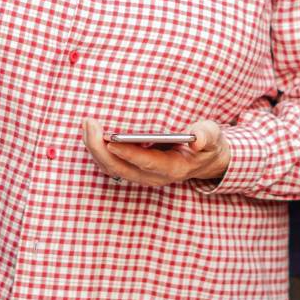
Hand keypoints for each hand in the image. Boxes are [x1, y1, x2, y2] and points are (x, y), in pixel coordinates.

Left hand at [82, 118, 230, 186]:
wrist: (205, 159)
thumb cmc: (207, 143)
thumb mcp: (212, 137)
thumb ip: (206, 136)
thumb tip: (197, 139)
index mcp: (172, 168)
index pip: (145, 162)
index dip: (128, 153)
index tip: (111, 140)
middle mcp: (153, 176)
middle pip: (120, 168)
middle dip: (101, 148)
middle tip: (90, 123)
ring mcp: (141, 175)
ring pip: (111, 167)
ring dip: (95, 148)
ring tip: (86, 125)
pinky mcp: (134, 169)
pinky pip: (110, 163)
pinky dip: (98, 149)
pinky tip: (91, 132)